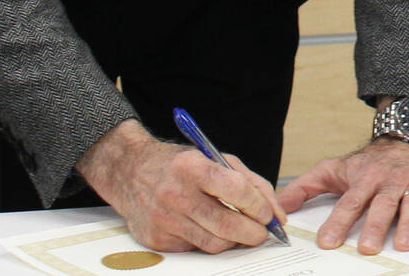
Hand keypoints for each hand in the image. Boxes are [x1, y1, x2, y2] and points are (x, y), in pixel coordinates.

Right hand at [75, 120, 283, 253]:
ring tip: (241, 232)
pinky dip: (210, 242)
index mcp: (193, 167)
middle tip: (263, 233)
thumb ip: (252, 183)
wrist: (131, 173)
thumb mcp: (217, 159)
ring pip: (213, 243)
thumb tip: (277, 213)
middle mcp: (175, 194)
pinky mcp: (156, 240)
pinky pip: (195, 249)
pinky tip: (210, 230)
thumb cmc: (181, 165)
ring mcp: (163, 219)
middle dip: (253, 233)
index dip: (259, 206)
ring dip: (235, 241)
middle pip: (226, 224)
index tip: (269, 215)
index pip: (236, 190)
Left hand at [278, 138, 408, 253]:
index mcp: (365, 178)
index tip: (328, 241)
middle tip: (367, 247)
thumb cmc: (371, 160)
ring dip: (408, 225)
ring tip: (402, 244)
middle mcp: (390, 181)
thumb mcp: (335, 167)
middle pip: (382, 205)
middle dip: (375, 226)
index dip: (339, 222)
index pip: (350, 202)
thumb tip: (281, 206)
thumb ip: (306, 186)